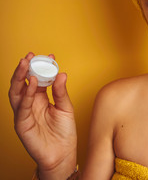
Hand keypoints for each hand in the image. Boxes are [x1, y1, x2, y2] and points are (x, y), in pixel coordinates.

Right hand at [9, 53, 76, 179]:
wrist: (62, 155)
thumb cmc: (64, 133)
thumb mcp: (66, 108)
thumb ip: (61, 92)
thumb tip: (62, 74)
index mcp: (41, 99)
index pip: (39, 79)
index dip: (43, 67)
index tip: (50, 55)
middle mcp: (31, 104)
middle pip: (24, 83)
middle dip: (26, 68)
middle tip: (31, 55)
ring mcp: (24, 113)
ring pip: (17, 92)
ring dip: (20, 77)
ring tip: (26, 63)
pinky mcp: (21, 123)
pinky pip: (22, 107)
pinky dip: (26, 94)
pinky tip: (31, 83)